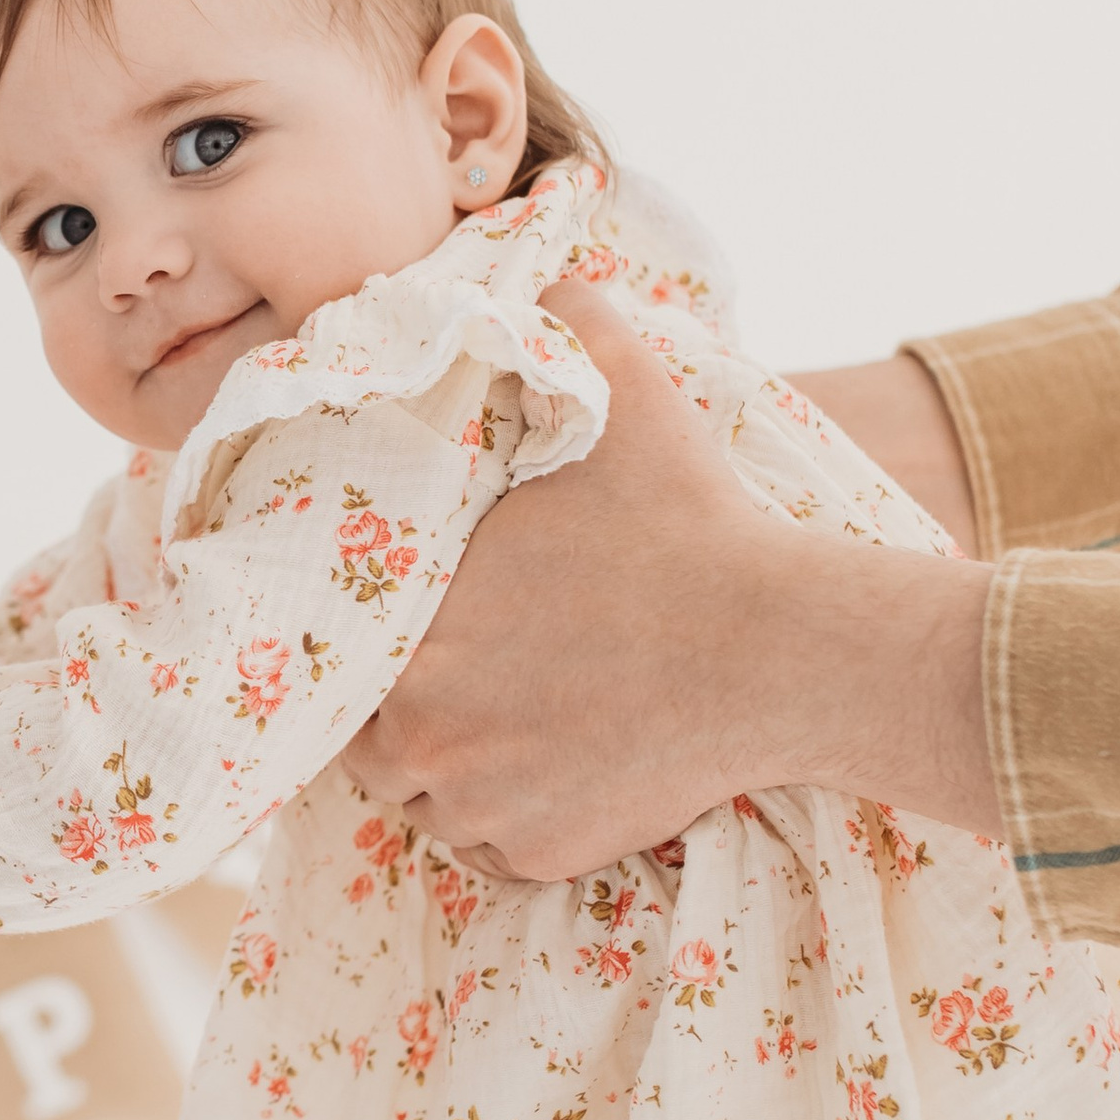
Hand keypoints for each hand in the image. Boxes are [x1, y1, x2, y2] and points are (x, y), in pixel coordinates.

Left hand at [345, 282, 997, 875]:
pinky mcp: (540, 856)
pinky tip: (555, 760)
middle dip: (404, 704)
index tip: (415, 616)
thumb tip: (525, 263)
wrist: (784, 649)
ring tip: (513, 711)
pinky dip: (510, 816)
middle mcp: (421, 736)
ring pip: (426, 796)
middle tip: (465, 667)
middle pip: (369, 736)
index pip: (335, 650)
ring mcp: (481, 806)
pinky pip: (490, 846)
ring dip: (452, 763)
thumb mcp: (617, 388)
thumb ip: (554, 310)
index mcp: (408, 632)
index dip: (364, 635)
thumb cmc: (689, 520)